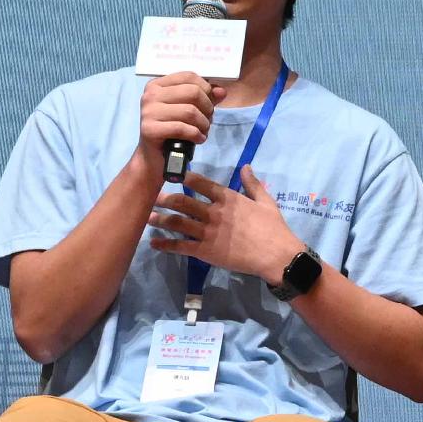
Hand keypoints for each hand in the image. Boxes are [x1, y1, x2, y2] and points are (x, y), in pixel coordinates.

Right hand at [135, 67, 221, 161]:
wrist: (153, 156)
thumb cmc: (171, 130)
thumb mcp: (187, 109)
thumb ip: (205, 97)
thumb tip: (221, 91)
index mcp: (157, 85)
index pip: (189, 76)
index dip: (206, 89)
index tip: (209, 102)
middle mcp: (150, 95)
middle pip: (193, 92)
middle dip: (207, 108)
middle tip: (207, 120)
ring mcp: (148, 112)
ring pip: (190, 111)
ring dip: (204, 124)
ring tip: (203, 131)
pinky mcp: (150, 129)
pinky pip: (182, 128)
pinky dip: (196, 135)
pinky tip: (198, 139)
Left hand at [147, 168, 298, 283]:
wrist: (276, 255)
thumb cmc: (273, 228)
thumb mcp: (266, 201)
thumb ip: (253, 184)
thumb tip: (246, 166)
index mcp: (228, 198)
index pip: (200, 183)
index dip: (184, 177)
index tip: (173, 175)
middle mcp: (213, 212)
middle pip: (182, 202)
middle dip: (164, 198)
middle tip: (152, 196)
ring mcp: (208, 232)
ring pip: (177, 223)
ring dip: (160, 219)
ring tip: (147, 217)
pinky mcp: (205, 251)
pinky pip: (181, 246)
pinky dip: (166, 245)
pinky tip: (154, 243)